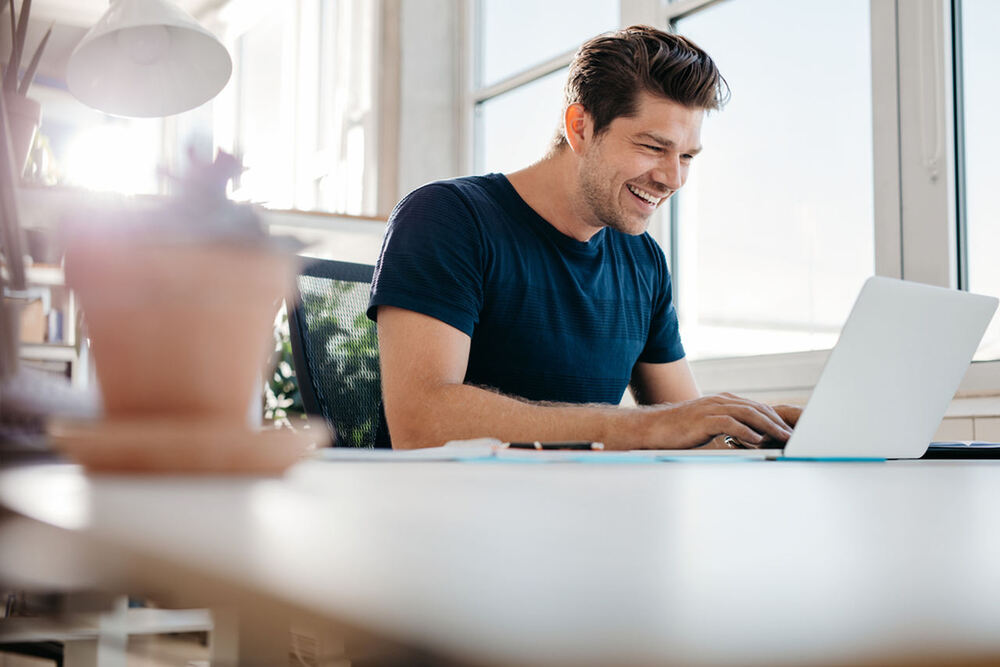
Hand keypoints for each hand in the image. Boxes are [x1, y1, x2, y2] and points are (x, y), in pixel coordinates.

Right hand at [628, 393, 795, 449]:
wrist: (654, 428)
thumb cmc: (680, 430)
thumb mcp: (707, 424)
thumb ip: (726, 425)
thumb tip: (749, 436)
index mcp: (722, 402)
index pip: (756, 407)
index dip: (775, 418)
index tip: (788, 431)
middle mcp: (720, 401)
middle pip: (756, 408)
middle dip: (777, 422)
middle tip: (793, 436)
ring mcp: (711, 409)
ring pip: (747, 414)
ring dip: (768, 426)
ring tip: (782, 438)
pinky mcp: (703, 420)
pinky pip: (729, 423)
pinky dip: (745, 431)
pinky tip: (756, 440)